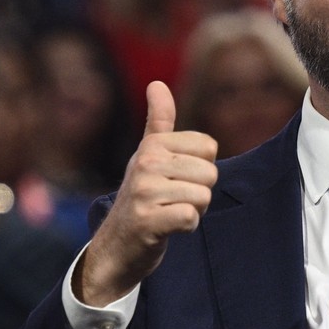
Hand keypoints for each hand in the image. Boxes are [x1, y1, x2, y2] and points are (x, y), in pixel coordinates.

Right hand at [73, 82, 218, 306]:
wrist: (117, 246)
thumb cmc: (142, 196)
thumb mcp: (148, 155)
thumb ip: (159, 121)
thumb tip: (157, 83)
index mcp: (152, 145)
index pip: (209, 148)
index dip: (200, 168)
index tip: (176, 179)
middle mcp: (145, 163)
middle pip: (210, 174)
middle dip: (199, 192)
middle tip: (172, 200)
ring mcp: (144, 192)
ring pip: (203, 196)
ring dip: (193, 211)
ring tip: (168, 213)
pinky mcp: (147, 220)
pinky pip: (191, 217)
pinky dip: (186, 227)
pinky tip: (167, 228)